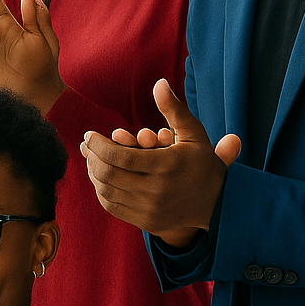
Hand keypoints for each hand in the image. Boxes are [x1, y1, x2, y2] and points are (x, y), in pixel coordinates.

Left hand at [81, 79, 241, 244]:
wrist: (217, 204)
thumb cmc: (202, 163)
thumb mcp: (194, 134)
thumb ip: (174, 109)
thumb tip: (159, 83)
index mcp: (166, 166)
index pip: (120, 157)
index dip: (98, 145)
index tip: (89, 135)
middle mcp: (156, 191)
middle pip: (108, 174)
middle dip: (92, 157)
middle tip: (87, 146)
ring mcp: (150, 209)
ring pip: (107, 191)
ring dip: (93, 173)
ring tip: (91, 159)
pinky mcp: (146, 222)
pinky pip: (112, 206)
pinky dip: (101, 191)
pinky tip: (100, 178)